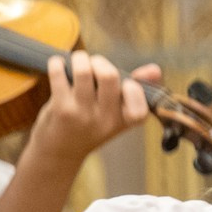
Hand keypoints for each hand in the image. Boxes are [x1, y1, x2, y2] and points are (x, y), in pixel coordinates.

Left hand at [24, 53, 153, 170]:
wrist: (60, 152)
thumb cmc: (92, 126)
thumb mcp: (117, 114)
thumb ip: (136, 91)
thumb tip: (155, 69)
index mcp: (124, 121)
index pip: (140, 106)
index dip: (135, 89)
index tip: (126, 83)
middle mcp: (105, 120)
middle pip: (109, 76)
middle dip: (100, 62)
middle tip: (93, 64)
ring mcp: (82, 115)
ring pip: (83, 72)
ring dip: (80, 58)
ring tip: (77, 61)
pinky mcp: (60, 109)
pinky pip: (60, 75)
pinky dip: (57, 63)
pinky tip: (57, 65)